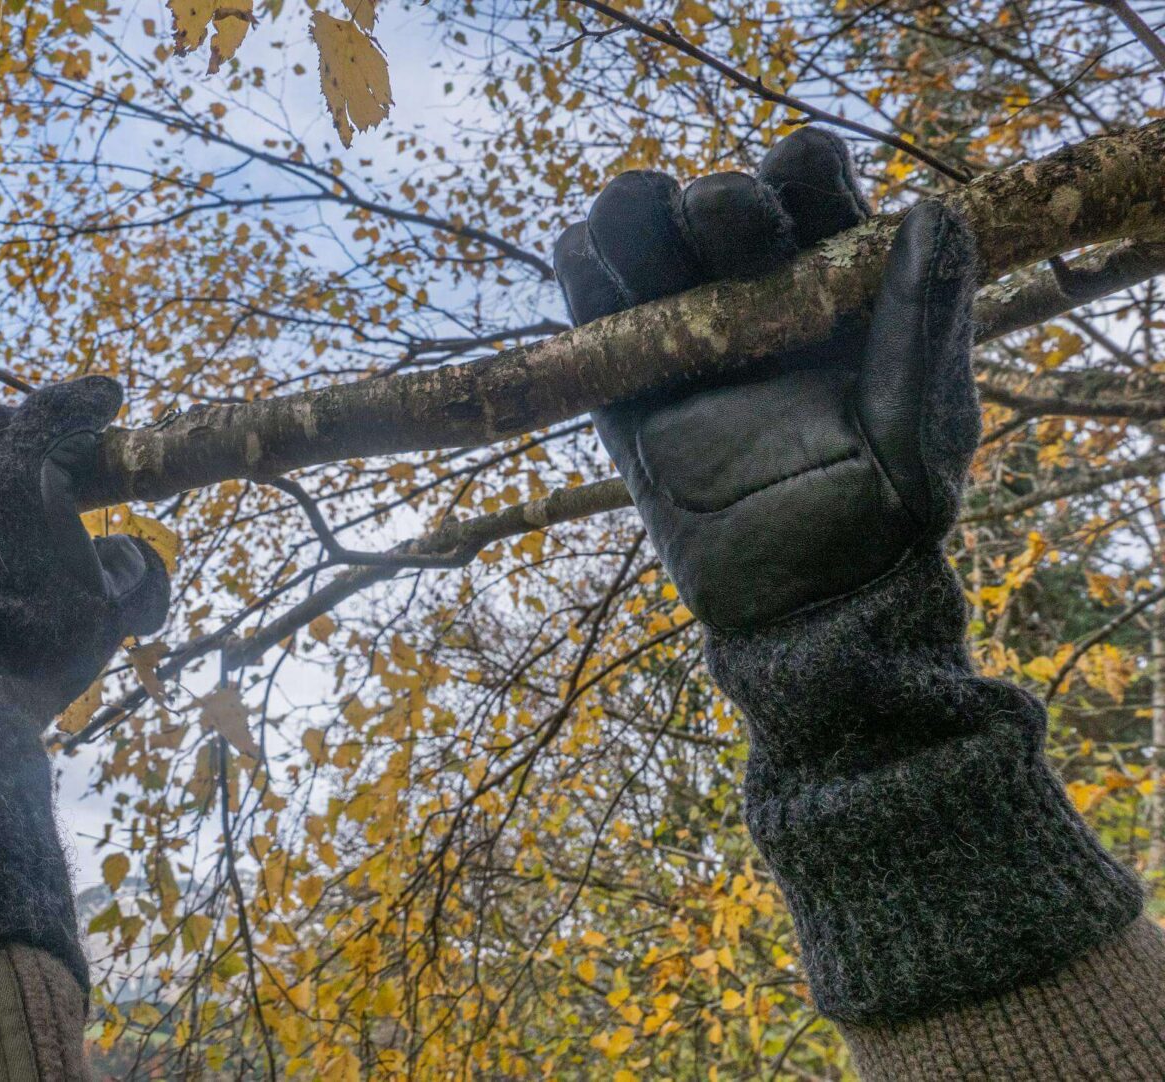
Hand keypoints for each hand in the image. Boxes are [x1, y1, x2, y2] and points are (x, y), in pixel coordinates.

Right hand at [553, 128, 980, 631]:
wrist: (811, 607)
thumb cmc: (888, 514)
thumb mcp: (922, 419)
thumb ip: (922, 321)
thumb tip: (933, 214)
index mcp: (835, 283)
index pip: (807, 182)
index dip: (794, 171)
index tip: (793, 196)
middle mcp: (756, 297)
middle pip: (710, 201)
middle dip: (709, 200)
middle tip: (721, 227)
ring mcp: (686, 343)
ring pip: (636, 241)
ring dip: (630, 219)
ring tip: (636, 235)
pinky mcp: (626, 396)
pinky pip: (589, 320)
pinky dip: (581, 279)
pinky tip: (592, 269)